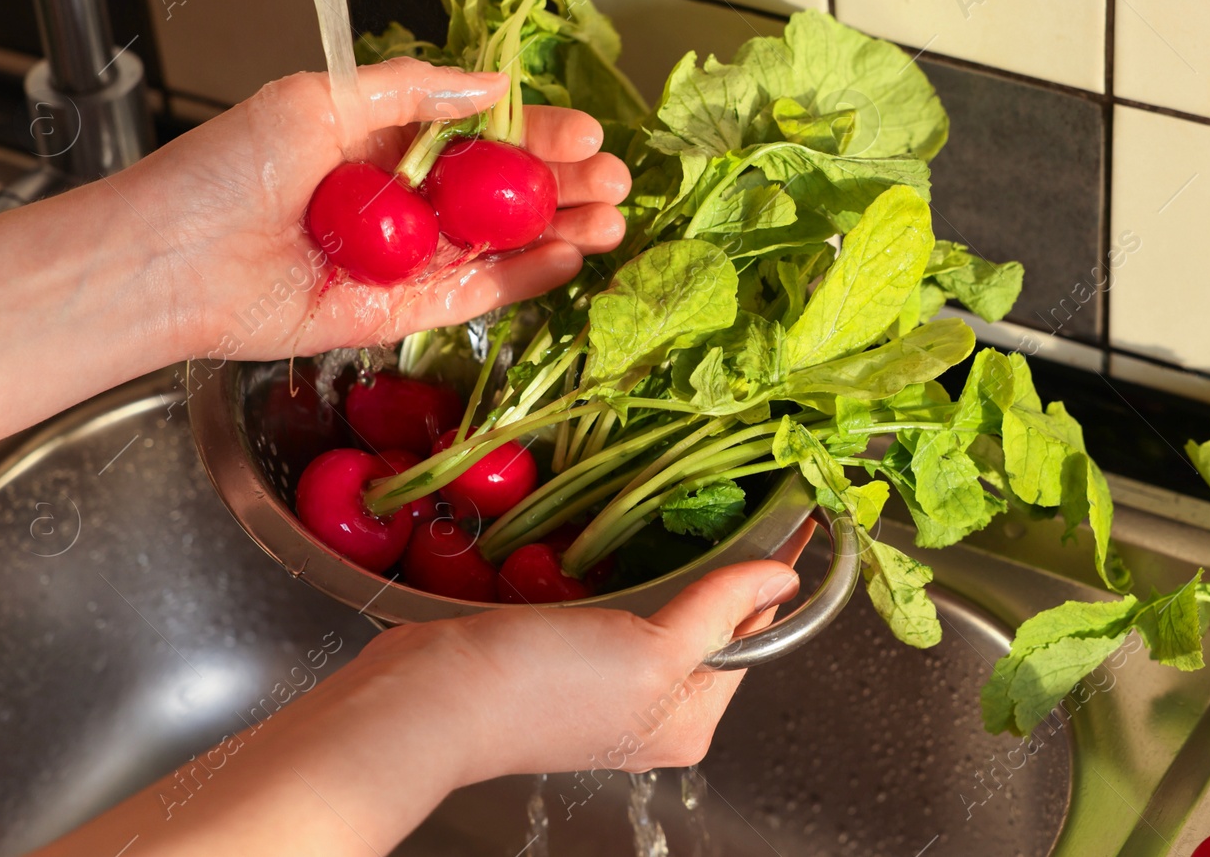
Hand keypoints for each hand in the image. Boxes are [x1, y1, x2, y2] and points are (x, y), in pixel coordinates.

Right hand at [27, 536, 809, 856]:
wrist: (423, 699)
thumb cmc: (538, 689)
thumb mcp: (653, 653)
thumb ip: (719, 613)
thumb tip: (786, 578)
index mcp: (688, 719)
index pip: (752, 633)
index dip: (761, 572)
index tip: (777, 506)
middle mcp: (652, 705)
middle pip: (703, 615)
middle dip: (706, 557)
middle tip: (710, 489)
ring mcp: (603, 676)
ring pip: (652, 596)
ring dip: (652, 550)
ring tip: (660, 498)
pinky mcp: (556, 648)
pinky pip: (602, 591)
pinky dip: (603, 559)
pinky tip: (599, 529)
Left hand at [114, 59, 629, 360]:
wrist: (168, 262)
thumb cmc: (225, 170)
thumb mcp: (318, 98)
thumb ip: (410, 89)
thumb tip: (492, 84)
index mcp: (379, 140)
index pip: (478, 135)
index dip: (536, 134)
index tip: (586, 133)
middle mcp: (397, 202)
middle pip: (500, 195)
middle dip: (563, 186)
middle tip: (617, 182)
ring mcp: (400, 261)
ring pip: (497, 247)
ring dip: (557, 232)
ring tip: (612, 222)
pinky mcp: (395, 315)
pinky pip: (471, 298)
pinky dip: (521, 281)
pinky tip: (566, 259)